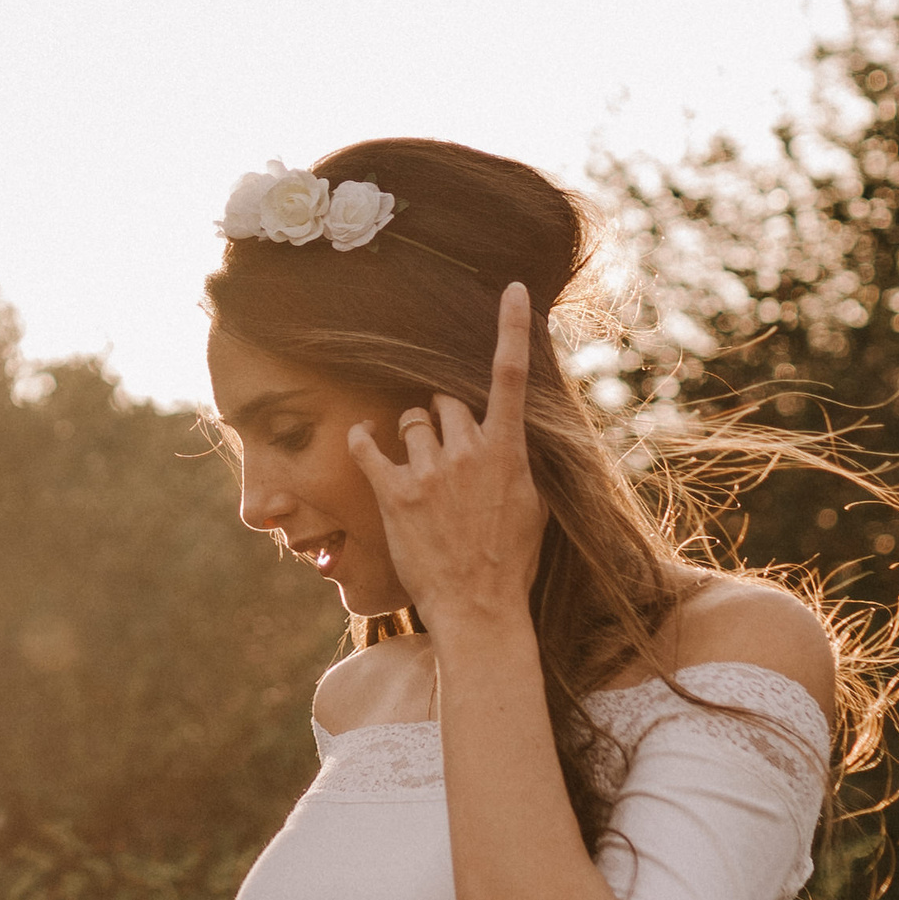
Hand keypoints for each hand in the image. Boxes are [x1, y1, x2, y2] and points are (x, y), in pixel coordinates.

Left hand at [349, 280, 545, 631]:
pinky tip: (363, 441)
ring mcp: (429, 472)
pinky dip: (363, 440)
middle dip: (444, 419)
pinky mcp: (394, 493)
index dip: (513, 328)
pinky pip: (368, 444)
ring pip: (411, 420)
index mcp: (508, 453)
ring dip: (411, 436)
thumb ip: (521, 462)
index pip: (511, 377)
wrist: (480, 609)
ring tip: (419, 471)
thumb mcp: (535, 507)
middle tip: (447, 455)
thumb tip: (515, 435)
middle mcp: (469, 452)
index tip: (514, 289)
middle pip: (447, 401)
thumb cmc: (512, 561)